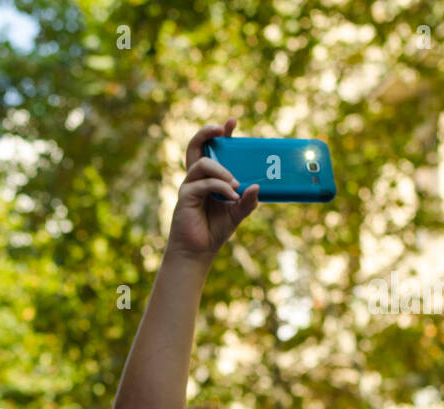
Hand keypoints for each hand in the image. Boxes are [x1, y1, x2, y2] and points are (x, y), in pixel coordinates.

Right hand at [166, 117, 259, 260]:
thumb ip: (248, 201)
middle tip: (223, 128)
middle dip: (207, 133)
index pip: (212, 149)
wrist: (198, 251)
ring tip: (235, 183)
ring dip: (222, 170)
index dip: (219, 134)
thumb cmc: (215, 230)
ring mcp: (190, 185)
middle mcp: (197, 178)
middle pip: (195, 146)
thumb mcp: (238, 213)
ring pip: (202, 163)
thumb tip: (257, 186)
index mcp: (209, 178)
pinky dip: (220, 187)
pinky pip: (204, 184)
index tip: (232, 122)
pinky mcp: (186, 196)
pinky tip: (231, 196)